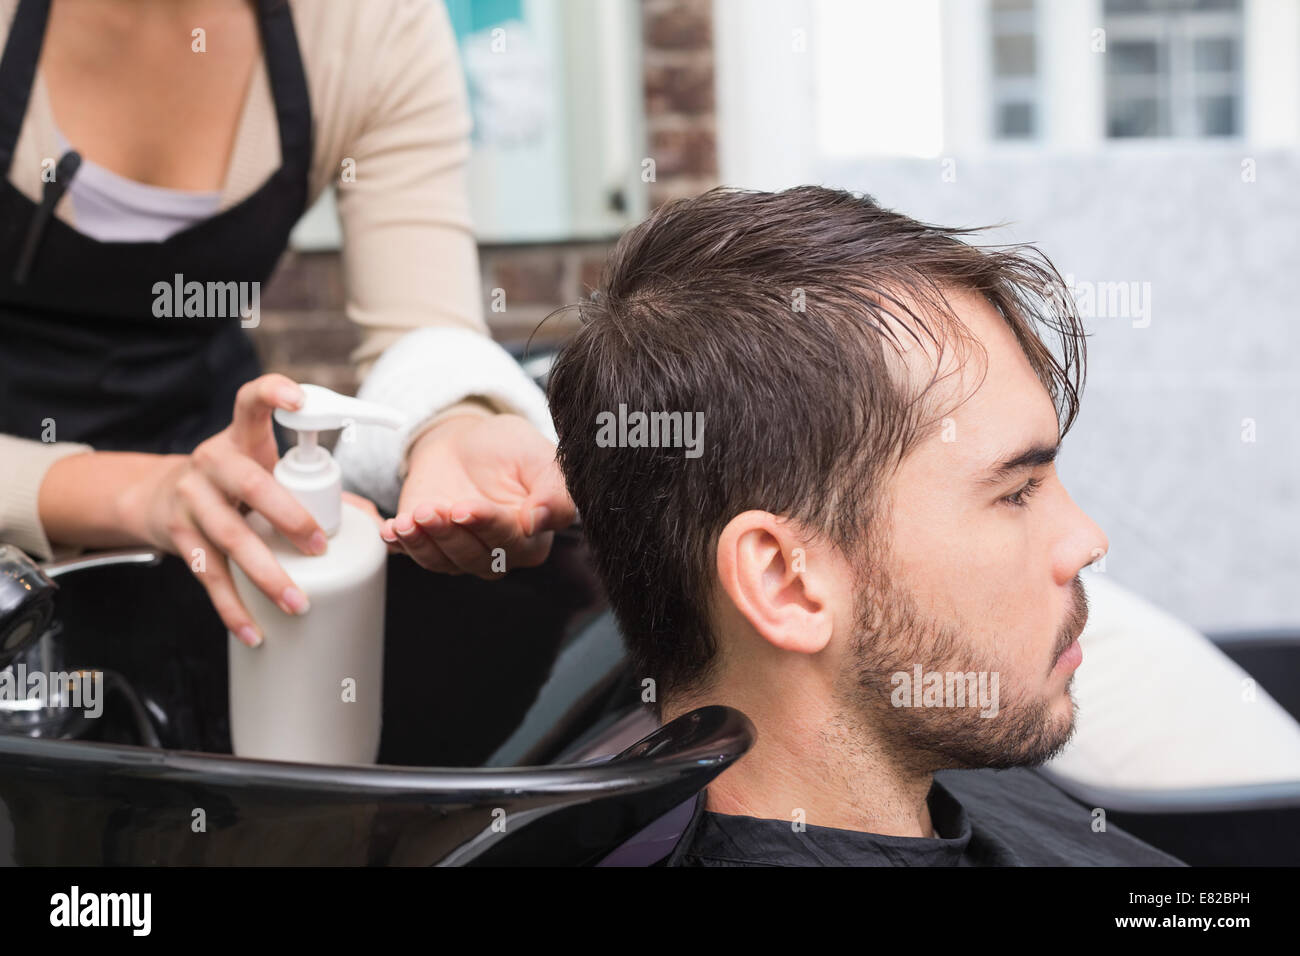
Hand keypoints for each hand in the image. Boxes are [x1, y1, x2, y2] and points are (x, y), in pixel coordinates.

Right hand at [117, 374, 329, 645]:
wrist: (154, 498)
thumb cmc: (232, 483)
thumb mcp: (263, 470)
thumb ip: (313, 487)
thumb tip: (373, 523)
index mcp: (242, 438)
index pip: (252, 402)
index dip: (273, 394)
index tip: (299, 399)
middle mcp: (212, 462)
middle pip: (250, 484)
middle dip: (288, 517)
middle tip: (319, 547)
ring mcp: (190, 499)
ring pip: (228, 537)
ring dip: (264, 574)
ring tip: (297, 603)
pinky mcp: (177, 535)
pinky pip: (207, 575)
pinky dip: (231, 607)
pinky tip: (253, 630)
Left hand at [382, 412, 575, 578]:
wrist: (463, 441)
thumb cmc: (506, 448)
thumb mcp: (537, 456)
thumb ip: (552, 490)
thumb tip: (541, 521)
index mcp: (532, 536)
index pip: (511, 541)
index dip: (487, 526)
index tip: (465, 508)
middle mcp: (499, 553)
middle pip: (475, 558)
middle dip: (449, 535)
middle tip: (430, 510)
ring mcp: (461, 552)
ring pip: (443, 561)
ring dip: (423, 542)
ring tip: (409, 518)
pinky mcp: (429, 545)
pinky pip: (414, 554)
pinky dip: (400, 544)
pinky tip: (391, 528)